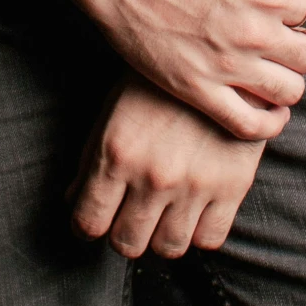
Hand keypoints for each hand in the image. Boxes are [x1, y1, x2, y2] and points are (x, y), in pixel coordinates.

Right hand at [62, 0, 305, 140]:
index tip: (297, 11)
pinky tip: (265, 107)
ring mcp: (224, 65)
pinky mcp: (196, 90)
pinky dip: (268, 123)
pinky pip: (250, 126)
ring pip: (289, 93)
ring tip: (272, 67)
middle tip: (284, 38)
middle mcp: (252, 31)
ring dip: (289, 82)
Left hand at [69, 75, 264, 257]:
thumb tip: (72, 200)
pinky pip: (209, 240)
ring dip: (160, 236)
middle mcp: (154, 175)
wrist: (223, 57)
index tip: (96, 219)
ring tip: (163, 215)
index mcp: (117, 152)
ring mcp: (195, 184)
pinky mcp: (232, 187)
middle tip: (130, 217)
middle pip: (128, 243)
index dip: (87, 225)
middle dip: (124, 233)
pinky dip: (198, 233)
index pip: (90, 222)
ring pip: (168, 248)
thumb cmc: (159, 82)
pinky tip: (193, 211)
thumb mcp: (114, 108)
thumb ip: (91, 158)